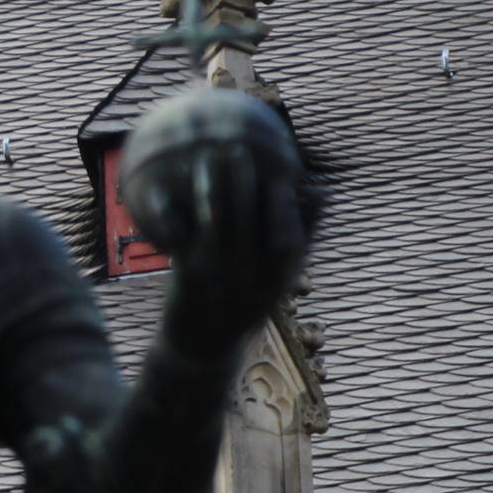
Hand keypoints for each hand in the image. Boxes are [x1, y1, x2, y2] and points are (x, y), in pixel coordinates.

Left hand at [119, 89, 309, 346]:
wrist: (205, 346)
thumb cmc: (245, 302)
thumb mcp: (280, 275)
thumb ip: (301, 234)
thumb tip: (321, 190)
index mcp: (278, 275)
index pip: (289, 230)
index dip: (284, 197)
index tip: (284, 165)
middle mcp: (252, 276)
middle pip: (251, 219)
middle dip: (245, 180)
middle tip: (239, 146)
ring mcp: (219, 277)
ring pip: (218, 221)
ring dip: (212, 184)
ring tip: (206, 154)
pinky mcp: (189, 277)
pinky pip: (184, 234)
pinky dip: (179, 207)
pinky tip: (170, 184)